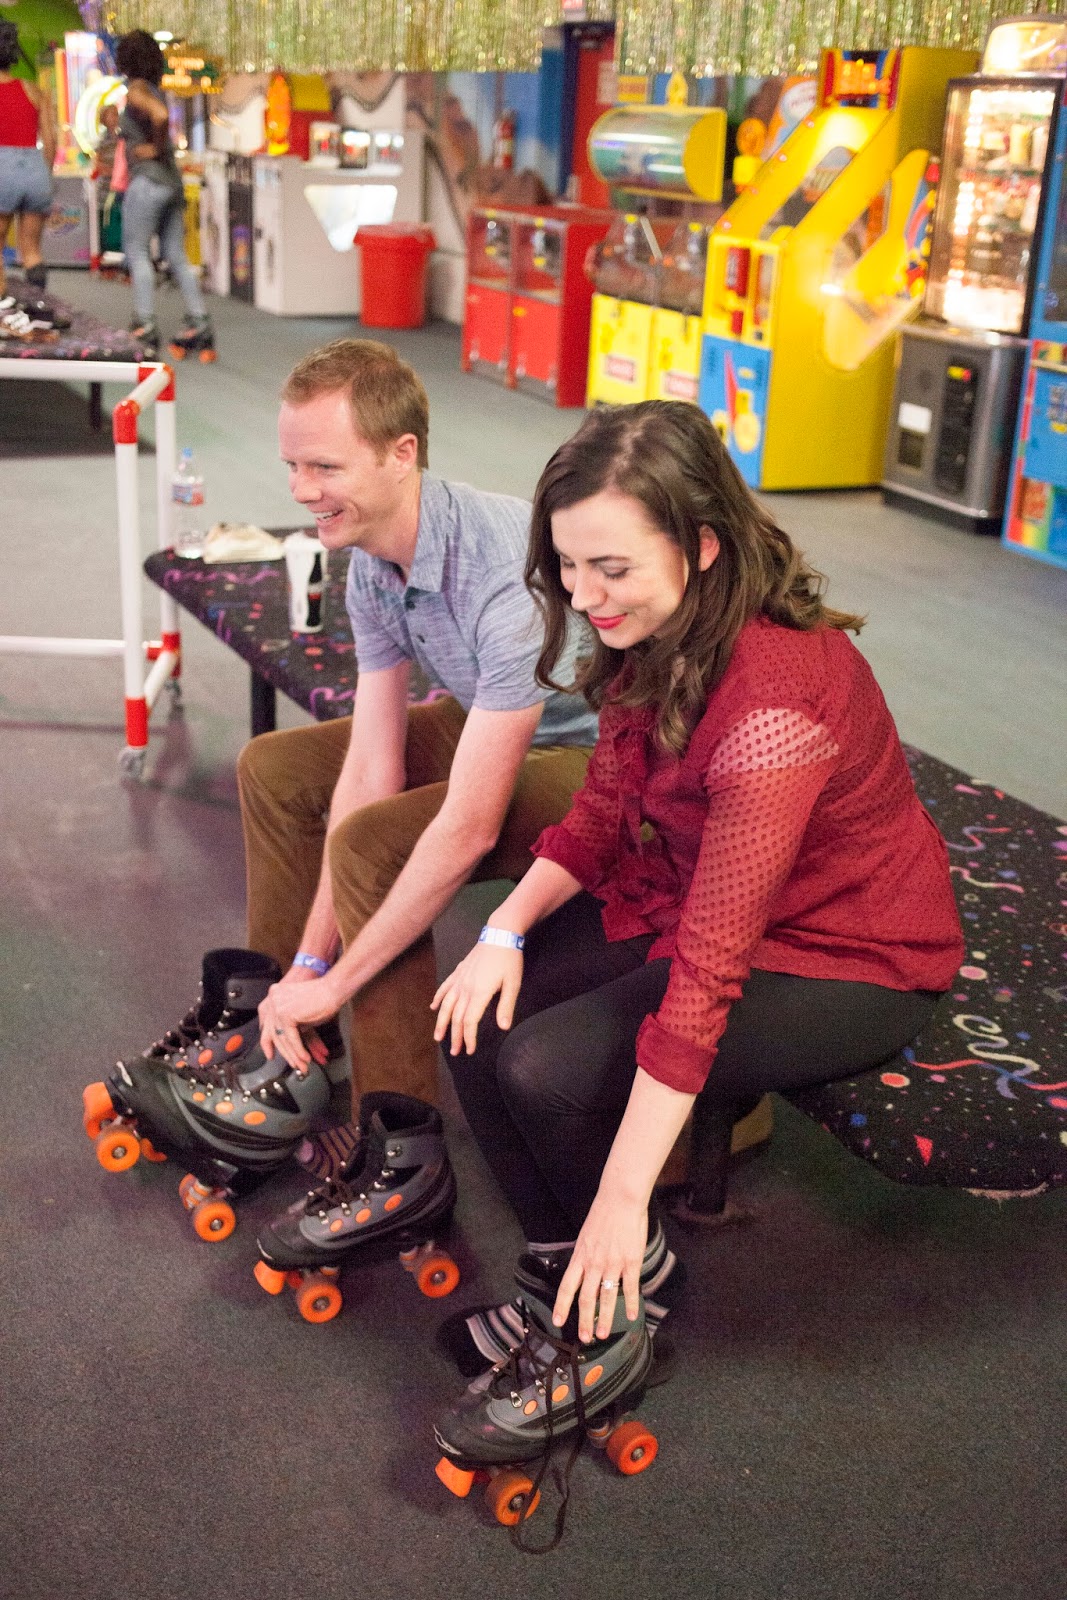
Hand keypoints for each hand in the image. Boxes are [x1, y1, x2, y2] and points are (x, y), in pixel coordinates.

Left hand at [259, 966, 339, 1073]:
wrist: (333, 989)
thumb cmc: (322, 999)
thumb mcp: (300, 1012)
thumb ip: (291, 1024)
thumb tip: (288, 1044)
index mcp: (274, 995)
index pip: (266, 1023)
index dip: (267, 1042)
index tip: (270, 1054)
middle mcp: (272, 999)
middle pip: (273, 1032)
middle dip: (284, 1052)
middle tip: (292, 1063)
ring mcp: (277, 1006)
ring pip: (282, 1038)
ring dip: (293, 1055)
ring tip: (301, 1064)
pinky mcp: (286, 1014)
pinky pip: (291, 1038)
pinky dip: (299, 1050)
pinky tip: (305, 1058)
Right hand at [431, 944, 522, 1054]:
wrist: (500, 934)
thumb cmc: (509, 959)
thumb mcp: (513, 984)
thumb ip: (506, 1006)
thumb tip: (503, 1027)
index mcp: (479, 992)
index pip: (469, 1021)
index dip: (469, 1037)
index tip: (470, 1050)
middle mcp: (466, 987)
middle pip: (456, 1016)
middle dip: (455, 1036)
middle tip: (455, 1052)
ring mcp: (460, 979)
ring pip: (446, 1004)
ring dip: (441, 1022)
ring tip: (438, 1037)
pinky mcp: (459, 971)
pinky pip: (445, 987)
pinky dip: (438, 998)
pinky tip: (433, 1007)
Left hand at [552, 1194, 646, 1342]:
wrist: (620, 1199)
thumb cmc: (603, 1214)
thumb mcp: (586, 1235)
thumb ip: (586, 1256)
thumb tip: (584, 1271)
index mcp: (581, 1256)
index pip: (567, 1286)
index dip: (562, 1305)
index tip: (558, 1321)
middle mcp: (594, 1264)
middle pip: (586, 1298)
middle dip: (584, 1320)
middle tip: (584, 1338)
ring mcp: (613, 1264)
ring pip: (606, 1297)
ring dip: (604, 1319)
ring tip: (602, 1334)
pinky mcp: (631, 1262)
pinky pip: (630, 1287)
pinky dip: (631, 1304)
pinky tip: (631, 1316)